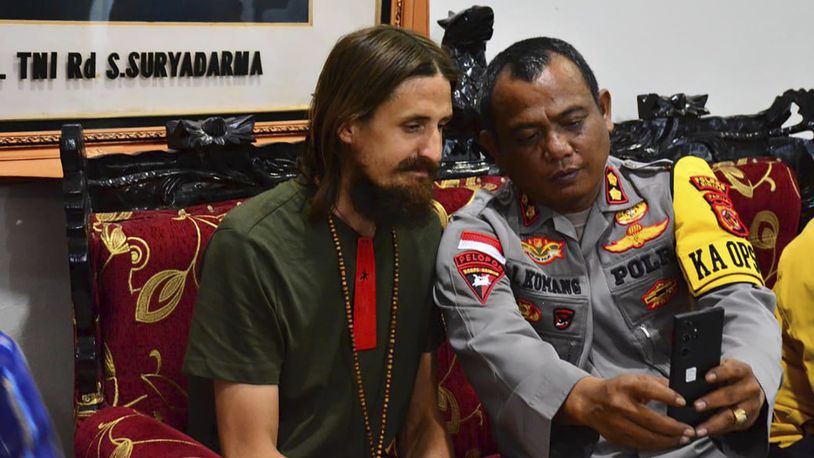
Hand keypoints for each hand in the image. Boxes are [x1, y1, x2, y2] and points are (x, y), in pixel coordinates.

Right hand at [561, 375, 693, 449]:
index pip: (650, 390)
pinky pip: (641, 444)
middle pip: (652, 420)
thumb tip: (679, 389)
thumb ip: (656, 383)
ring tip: (683, 438)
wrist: (589, 402)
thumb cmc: (615, 389)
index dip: (668, 396)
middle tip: (689, 430)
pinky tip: (667, 442)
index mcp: (626, 386)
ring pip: (648, 437)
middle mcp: (621, 405)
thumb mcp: (634, 379)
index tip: (683, 402)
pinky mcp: (618, 437)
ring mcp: (619, 423)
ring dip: (669, 440)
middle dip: (674, 427)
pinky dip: (657, 445)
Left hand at [691, 359, 764, 437]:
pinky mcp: (748, 421)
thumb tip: (688, 373)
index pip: (732, 370)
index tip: (707, 377)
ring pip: (731, 415)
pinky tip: (703, 431)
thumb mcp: (723, 369)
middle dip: (712, 401)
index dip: (720, 373)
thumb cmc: (730, 377)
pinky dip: (715, 430)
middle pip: (731, 395)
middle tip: (696, 405)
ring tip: (699, 427)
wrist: (750, 390)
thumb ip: (709, 370)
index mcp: (742, 371)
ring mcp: (751, 406)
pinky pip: (730, 427)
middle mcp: (750, 388)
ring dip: (713, 423)